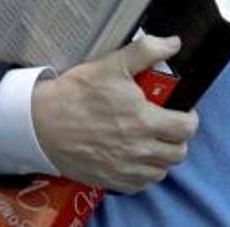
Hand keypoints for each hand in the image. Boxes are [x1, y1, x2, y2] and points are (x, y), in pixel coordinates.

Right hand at [30, 34, 198, 192]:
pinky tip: (134, 158)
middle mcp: (138, 150)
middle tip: (167, 126)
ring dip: (162, 157)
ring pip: (161, 171)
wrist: (40, 123)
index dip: (189, 118)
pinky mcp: (110, 180)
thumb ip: (147, 51)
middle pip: (178, 153)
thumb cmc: (76, 93)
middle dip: (178, 138)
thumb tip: (173, 43)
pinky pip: (140, 185)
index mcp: (144, 121)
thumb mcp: (112, 64)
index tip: (182, 112)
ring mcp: (124, 169)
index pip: (187, 128)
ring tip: (152, 141)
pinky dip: (143, 174)